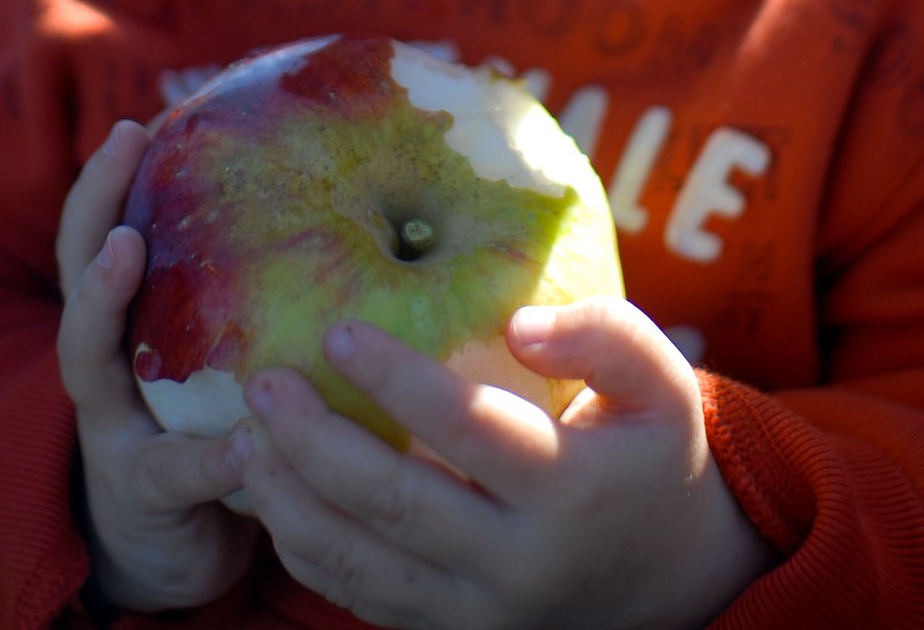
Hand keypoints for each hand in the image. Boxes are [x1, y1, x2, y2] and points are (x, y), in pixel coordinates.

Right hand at [56, 121, 258, 613]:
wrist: (171, 552)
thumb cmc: (213, 426)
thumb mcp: (222, 356)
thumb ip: (259, 293)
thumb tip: (354, 202)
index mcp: (130, 324)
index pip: (107, 233)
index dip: (113, 178)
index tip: (141, 121)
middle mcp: (105, 363)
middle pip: (77, 270)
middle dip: (92, 203)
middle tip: (121, 145)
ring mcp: (111, 426)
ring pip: (87, 356)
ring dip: (103, 298)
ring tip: (128, 249)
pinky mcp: (141, 496)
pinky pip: (169, 471)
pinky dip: (207, 456)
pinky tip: (246, 443)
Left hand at [225, 296, 773, 629]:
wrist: (681, 579)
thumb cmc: (655, 451)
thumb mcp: (661, 383)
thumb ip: (603, 336)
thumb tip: (519, 323)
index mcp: (570, 487)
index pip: (468, 428)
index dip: (398, 379)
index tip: (338, 331)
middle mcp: (520, 561)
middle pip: (396, 504)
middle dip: (315, 443)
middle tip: (263, 381)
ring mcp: (482, 611)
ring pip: (364, 566)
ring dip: (290, 504)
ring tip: (242, 439)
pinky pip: (365, 601)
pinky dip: (307, 554)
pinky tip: (270, 498)